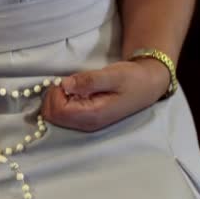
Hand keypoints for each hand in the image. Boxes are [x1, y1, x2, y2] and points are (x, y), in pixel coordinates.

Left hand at [42, 59, 169, 131]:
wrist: (147, 85)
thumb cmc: (132, 79)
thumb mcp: (113, 75)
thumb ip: (89, 80)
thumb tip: (65, 84)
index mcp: (93, 115)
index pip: (58, 110)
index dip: (55, 93)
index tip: (66, 80)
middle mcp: (86, 123)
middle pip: (52, 116)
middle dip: (52, 96)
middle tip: (67, 82)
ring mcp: (85, 123)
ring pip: (54, 116)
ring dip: (55, 98)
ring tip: (72, 86)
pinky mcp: (84, 119)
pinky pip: (61, 113)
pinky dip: (60, 101)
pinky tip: (74, 92)